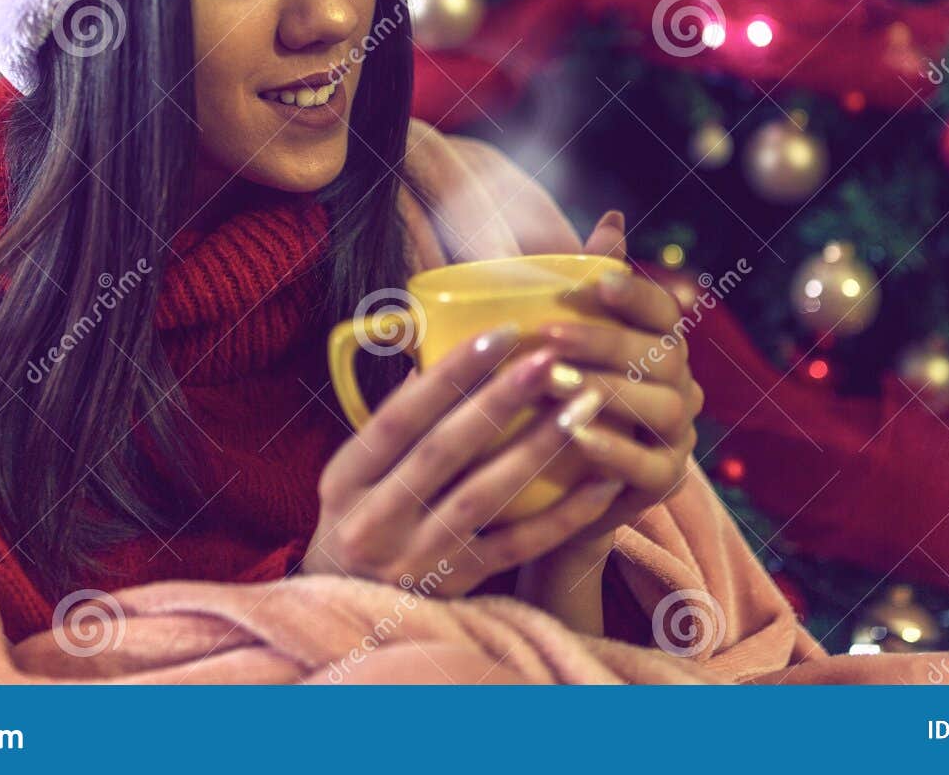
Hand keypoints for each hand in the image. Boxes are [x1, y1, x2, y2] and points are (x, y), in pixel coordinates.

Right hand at [303, 325, 625, 596]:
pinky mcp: (459, 588)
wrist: (350, 616)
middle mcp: (375, 521)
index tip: (500, 333)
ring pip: (485, 496)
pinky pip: (519, 547)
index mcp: (346, 481)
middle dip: (501, 400)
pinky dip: (563, 516)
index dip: (450, 374)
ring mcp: (418, 558)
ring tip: (584, 405)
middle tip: (549, 359)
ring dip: (539, 447)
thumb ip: (392, 425)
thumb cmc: (360, 522)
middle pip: (445, 451)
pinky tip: (602, 483)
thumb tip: (433, 357)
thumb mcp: (354, 476)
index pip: (400, 418)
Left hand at [542, 209, 703, 548]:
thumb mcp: (556, 339)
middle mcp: (680, 386)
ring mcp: (678, 436)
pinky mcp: (664, 483)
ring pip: (662, 407)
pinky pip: (651, 466)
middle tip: (549, 336)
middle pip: (661, 356)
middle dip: (605, 342)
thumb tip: (613, 218)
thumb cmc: (547, 397)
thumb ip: (583, 283)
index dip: (636, 294)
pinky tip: (574, 435)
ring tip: (557, 385)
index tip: (598, 282)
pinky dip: (615, 449)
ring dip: (610, 393)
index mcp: (659, 345)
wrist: (543, 488)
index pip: (663, 312)